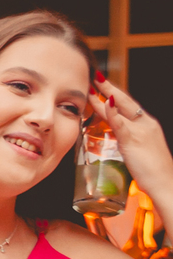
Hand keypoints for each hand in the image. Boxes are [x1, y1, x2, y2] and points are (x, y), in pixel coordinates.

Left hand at [91, 77, 172, 192]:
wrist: (166, 183)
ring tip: (92, 85)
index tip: (103, 85)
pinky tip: (105, 103)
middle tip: (95, 76)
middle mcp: (145, 124)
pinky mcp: (134, 141)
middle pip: (125, 101)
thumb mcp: (138, 151)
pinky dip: (112, 113)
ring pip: (121, 109)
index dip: (116, 94)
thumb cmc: (152, 172)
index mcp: (147, 125)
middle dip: (109, 88)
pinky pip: (121, 124)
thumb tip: (114, 139)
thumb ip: (126, 142)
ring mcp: (141, 131)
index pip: (129, 106)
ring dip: (105, 96)